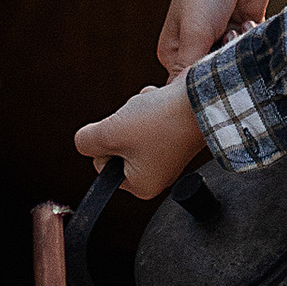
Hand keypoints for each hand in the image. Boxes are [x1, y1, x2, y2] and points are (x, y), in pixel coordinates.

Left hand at [73, 71, 206, 202]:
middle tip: (139, 121)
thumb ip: (86, 141)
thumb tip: (84, 142)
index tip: (123, 135)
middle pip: (117, 144)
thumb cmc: (160, 121)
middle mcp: (157, 175)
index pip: (102, 166)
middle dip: (122, 126)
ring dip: (136, 112)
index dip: (106, 144)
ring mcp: (167, 153)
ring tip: (152, 111)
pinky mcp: (176, 134)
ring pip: (131, 128)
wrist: (202, 99)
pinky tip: (162, 104)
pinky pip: (149, 118)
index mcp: (142, 186)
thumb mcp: (109, 133)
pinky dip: (151, 106)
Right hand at [158, 0, 270, 75]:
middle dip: (223, 63)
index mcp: (175, 50)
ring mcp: (222, 38)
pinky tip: (246, 21)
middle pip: (214, 75)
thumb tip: (182, 101)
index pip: (186, 84)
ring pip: (235, 63)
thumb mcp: (194, 33)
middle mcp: (197, 46)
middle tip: (224, 43)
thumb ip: (190, 69)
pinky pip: (251, 49)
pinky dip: (252, 38)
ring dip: (239, 48)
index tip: (213, 78)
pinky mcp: (245, 30)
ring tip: (234, 27)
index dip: (201, 84)